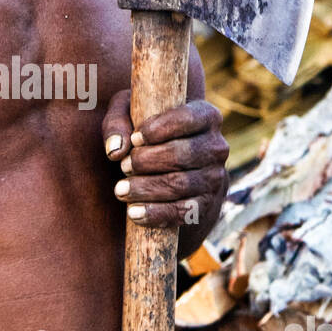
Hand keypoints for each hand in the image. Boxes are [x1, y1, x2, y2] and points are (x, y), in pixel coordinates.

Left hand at [102, 89, 228, 236]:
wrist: (170, 172)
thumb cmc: (148, 135)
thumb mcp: (130, 117)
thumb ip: (117, 124)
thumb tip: (115, 150)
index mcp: (205, 117)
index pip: (186, 119)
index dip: (158, 129)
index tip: (135, 139)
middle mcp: (216, 147)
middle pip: (181, 154)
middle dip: (146, 161)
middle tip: (124, 166)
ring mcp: (215, 178)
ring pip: (180, 184)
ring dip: (145, 188)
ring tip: (120, 190)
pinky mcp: (207, 206)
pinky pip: (183, 212)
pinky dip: (156, 214)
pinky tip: (134, 213)